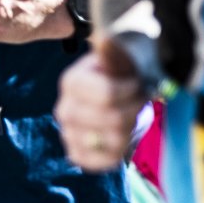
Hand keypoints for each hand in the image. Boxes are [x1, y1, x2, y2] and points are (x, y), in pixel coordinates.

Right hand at [56, 38, 149, 172]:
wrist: (115, 93)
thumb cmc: (120, 72)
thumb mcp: (120, 57)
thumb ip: (115, 52)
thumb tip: (104, 40)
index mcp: (71, 82)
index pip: (107, 95)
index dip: (131, 91)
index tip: (138, 82)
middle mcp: (64, 109)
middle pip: (113, 119)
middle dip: (135, 109)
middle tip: (139, 99)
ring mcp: (67, 134)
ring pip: (112, 141)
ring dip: (131, 128)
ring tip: (131, 114)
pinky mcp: (76, 153)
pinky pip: (101, 162)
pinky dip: (119, 151)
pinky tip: (123, 135)